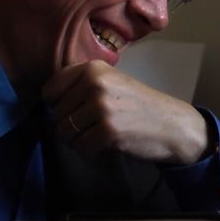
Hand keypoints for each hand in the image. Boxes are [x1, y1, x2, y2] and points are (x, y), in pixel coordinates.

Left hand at [42, 60, 209, 164]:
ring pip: (65, 133)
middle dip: (71, 126)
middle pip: (56, 114)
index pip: (50, 90)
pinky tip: (108, 145)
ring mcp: (101, 108)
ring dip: (79, 140)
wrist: (172, 125)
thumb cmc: (138, 105)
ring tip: (101, 135)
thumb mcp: (111, 82)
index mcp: (92, 68)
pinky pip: (80, 148)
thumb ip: (81, 85)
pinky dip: (91, 152)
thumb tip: (47, 102)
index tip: (75, 111)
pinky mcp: (107, 132)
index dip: (58, 105)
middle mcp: (94, 84)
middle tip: (95, 126)